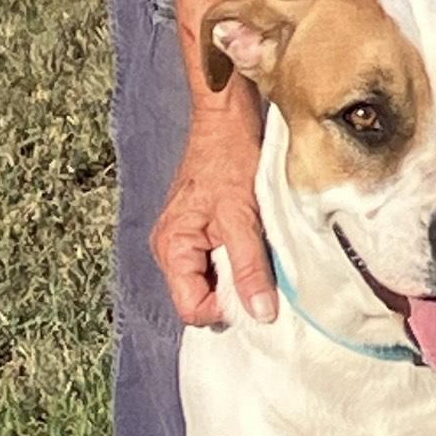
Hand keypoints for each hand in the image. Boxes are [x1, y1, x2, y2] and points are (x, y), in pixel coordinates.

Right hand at [150, 86, 275, 327]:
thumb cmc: (229, 159)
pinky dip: (242, 261)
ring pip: (215, 283)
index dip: (226, 309)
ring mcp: (188, 243)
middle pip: (203, 300)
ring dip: (241, 275)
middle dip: (235, 293)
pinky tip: (256, 243)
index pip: (192, 309)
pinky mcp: (204, 234)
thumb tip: (260, 314)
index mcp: (172, 249)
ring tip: (258, 249)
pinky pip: (222, 264)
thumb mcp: (243, 219)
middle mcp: (173, 251)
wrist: (229, 122)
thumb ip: (250, 269)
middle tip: (262, 270)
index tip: (257, 294)